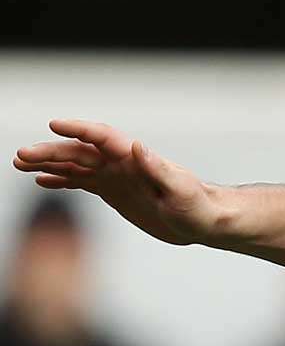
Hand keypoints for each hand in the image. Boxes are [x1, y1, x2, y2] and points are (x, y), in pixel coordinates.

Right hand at [13, 120, 216, 245]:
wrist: (205, 221)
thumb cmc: (198, 205)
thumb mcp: (180, 189)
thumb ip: (158, 168)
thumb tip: (138, 146)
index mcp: (136, 158)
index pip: (103, 137)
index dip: (80, 129)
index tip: (55, 124)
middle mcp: (121, 164)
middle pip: (79, 151)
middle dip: (50, 152)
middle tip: (21, 156)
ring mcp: (115, 177)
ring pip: (75, 165)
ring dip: (48, 163)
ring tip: (19, 163)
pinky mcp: (113, 192)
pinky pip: (81, 182)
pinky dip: (61, 179)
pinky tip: (41, 181)